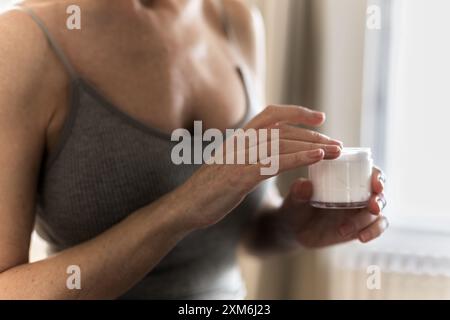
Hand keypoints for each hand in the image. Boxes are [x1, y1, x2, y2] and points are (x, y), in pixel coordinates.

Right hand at [178, 105, 342, 229]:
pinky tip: (318, 157)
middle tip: (336, 142)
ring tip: (336, 150)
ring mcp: (239, 158)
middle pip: (282, 128)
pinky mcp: (240, 176)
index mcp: (238, 139)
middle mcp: (239, 142)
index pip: (270, 114)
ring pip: (282, 142)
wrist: (185, 207)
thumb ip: (247, 156)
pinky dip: (300, 157)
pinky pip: (275, 162)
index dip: (296, 112)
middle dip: (312, 133)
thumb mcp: (228, 165)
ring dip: (313, 144)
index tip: (319, 117)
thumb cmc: (209, 189)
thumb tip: (269, 156)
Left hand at [278, 167, 387, 247]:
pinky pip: (376, 228)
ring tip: (348, 228)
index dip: (377, 176)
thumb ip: (298, 192)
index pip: (368, 171)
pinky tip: (361, 237)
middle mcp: (356, 192)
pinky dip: (373, 232)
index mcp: (344, 178)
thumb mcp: (294, 199)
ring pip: (378, 213)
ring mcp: (360, 210)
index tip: (376, 183)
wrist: (294, 230)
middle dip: (379, 199)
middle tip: (371, 207)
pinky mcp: (361, 226)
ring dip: (371, 219)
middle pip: (379, 192)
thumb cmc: (296, 207)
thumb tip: (305, 184)